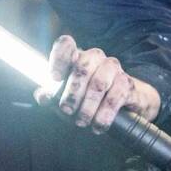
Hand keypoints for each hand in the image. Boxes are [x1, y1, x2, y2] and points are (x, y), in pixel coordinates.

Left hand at [35, 34, 160, 132]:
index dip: (58, 58)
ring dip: (88, 106)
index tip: (54, 78)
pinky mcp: (127, 83)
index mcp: (76, 56)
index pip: (66, 45)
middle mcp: (95, 57)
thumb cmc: (87, 97)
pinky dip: (104, 114)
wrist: (123, 103)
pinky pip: (115, 97)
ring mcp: (112, 68)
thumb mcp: (66, 96)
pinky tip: (98, 125)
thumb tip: (43, 96)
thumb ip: (50, 95)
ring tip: (82, 121)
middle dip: (72, 92)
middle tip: (67, 111)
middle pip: (82, 67)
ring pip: (99, 83)